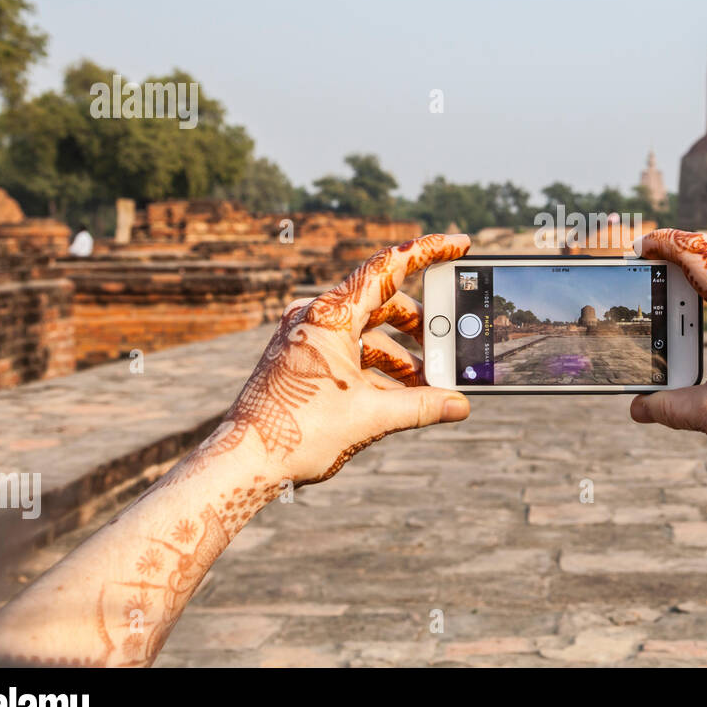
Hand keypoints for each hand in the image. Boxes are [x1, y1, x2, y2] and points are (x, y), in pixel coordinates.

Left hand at [181, 233, 472, 485]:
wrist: (244, 462)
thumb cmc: (298, 432)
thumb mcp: (370, 417)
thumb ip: (421, 406)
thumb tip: (460, 405)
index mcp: (330, 316)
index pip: (388, 267)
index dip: (429, 251)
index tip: (461, 244)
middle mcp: (316, 317)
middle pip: (383, 302)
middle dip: (420, 325)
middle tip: (449, 341)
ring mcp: (307, 337)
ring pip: (368, 332)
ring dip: (401, 354)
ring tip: (428, 384)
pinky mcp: (303, 357)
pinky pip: (351, 351)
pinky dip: (378, 368)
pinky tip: (400, 395)